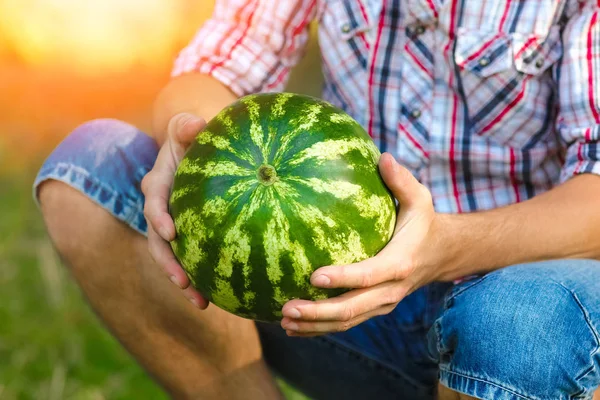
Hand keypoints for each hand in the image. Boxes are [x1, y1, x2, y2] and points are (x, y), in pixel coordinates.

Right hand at [141, 113, 208, 308]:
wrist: (195, 150)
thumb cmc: (192, 137)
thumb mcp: (187, 128)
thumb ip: (186, 126)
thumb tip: (195, 123)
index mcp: (157, 183)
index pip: (153, 201)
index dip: (159, 217)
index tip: (171, 233)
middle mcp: (160, 208)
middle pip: (158, 241)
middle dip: (168, 263)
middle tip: (183, 282)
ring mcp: (172, 224)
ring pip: (173, 256)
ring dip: (184, 280)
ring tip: (202, 302)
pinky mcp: (187, 235)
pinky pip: (192, 257)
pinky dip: (201, 277)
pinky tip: (218, 296)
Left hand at [280, 153, 450, 335]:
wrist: (441, 255)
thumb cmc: (424, 223)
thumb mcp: (420, 200)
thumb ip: (401, 181)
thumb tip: (382, 157)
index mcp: (399, 263)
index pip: (369, 275)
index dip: (343, 278)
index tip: (313, 276)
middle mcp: (390, 290)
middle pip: (352, 308)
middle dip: (319, 312)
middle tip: (288, 307)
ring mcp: (382, 304)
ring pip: (347, 322)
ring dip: (314, 325)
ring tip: (284, 321)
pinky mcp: (374, 309)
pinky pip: (346, 323)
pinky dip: (319, 328)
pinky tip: (293, 327)